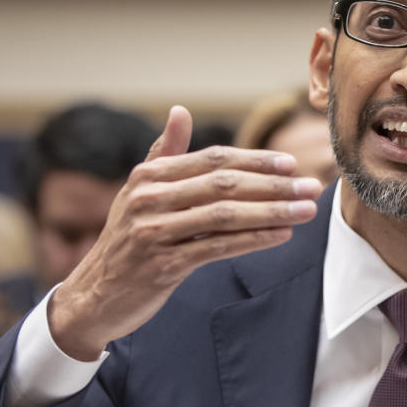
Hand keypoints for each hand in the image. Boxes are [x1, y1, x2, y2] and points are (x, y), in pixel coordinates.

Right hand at [48, 106, 322, 359]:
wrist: (94, 295)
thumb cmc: (127, 240)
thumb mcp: (139, 193)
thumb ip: (164, 154)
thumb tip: (181, 111)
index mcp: (149, 176)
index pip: (213, 160)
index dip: (255, 160)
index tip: (291, 165)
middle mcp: (148, 199)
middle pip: (224, 185)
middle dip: (274, 185)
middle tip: (312, 187)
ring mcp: (153, 232)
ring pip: (225, 216)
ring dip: (272, 212)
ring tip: (306, 211)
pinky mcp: (162, 266)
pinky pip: (217, 248)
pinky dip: (253, 240)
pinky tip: (280, 236)